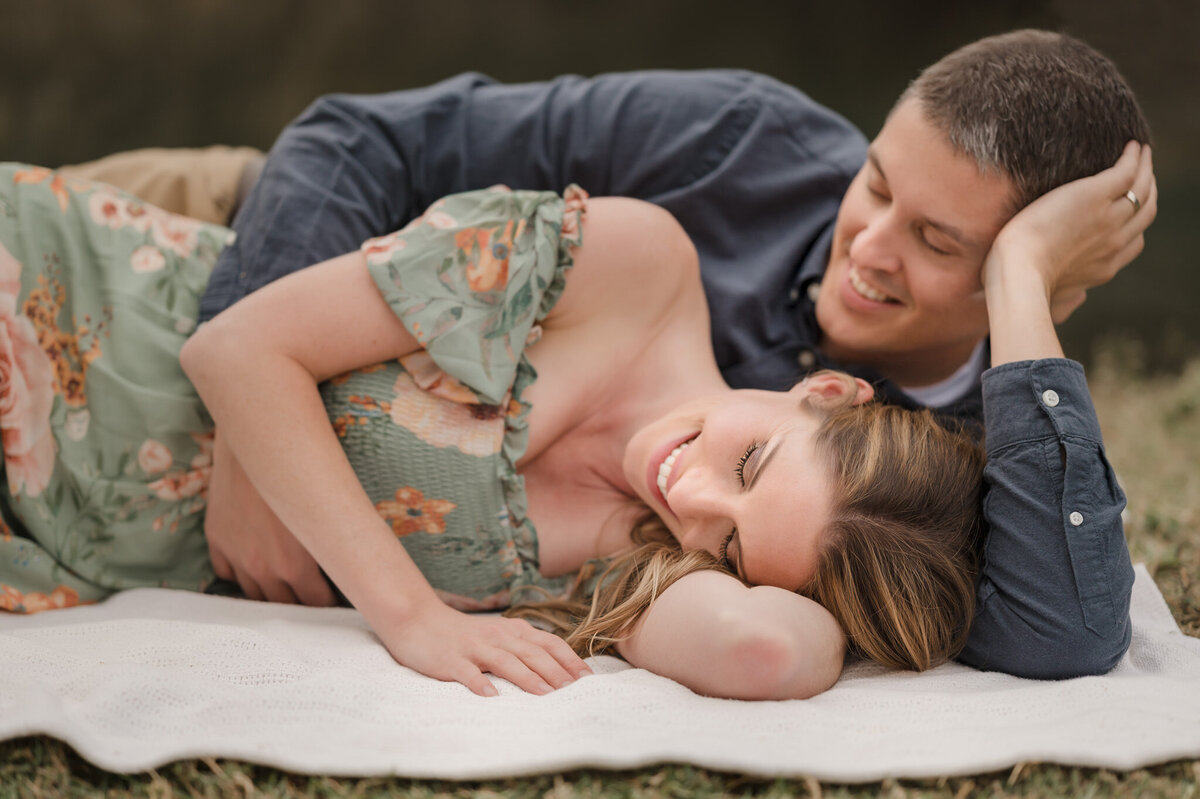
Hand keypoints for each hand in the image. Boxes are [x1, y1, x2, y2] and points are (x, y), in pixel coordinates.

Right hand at [205, 430, 336, 605]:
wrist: (259, 443)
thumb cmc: (303, 473)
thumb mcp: (325, 516)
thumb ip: (329, 548)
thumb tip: (346, 565)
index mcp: (295, 565)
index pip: (315, 604)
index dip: (328, 604)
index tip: (335, 602)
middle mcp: (263, 568)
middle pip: (283, 605)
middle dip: (300, 603)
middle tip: (312, 595)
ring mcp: (236, 555)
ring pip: (253, 594)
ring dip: (269, 592)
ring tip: (285, 586)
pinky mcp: (217, 540)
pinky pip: (226, 573)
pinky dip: (240, 574)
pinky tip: (255, 567)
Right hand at [375, 600, 592, 696]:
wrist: (420, 621)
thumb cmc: (466, 635)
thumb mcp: (500, 636)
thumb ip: (525, 648)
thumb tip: (559, 671)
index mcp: (513, 630)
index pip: (548, 643)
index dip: (569, 660)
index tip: (587, 679)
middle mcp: (498, 636)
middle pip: (532, 653)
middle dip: (555, 672)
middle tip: (574, 691)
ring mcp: (474, 648)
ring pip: (505, 661)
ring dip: (527, 677)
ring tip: (545, 694)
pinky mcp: (452, 660)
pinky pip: (468, 673)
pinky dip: (480, 684)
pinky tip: (491, 698)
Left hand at [985, 141, 1156, 322]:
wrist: (1017, 273)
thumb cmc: (1020, 288)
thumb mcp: (1051, 299)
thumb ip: (1064, 300)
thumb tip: (1069, 306)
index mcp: (1104, 267)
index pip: (1134, 242)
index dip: (1135, 223)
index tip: (1129, 209)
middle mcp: (1115, 241)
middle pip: (1145, 211)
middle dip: (1148, 191)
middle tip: (1143, 172)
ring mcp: (1109, 217)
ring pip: (1142, 187)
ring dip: (1146, 167)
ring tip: (1141, 152)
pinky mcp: (1096, 194)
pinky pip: (1127, 171)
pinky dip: (1134, 157)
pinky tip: (1131, 146)